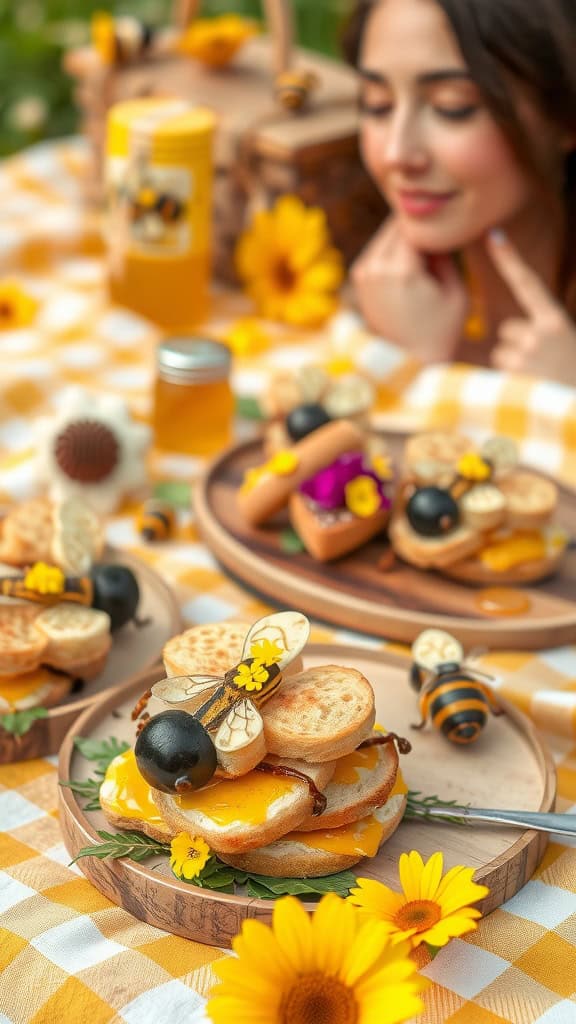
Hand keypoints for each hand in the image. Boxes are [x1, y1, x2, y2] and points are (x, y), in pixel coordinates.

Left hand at [351, 217, 467, 362]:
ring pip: (385, 236)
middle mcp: (376, 268)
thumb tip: (438, 230)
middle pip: (395, 227)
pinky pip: (377, 250)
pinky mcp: (359, 278)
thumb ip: (446, 254)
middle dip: (415, 230)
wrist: (410, 361)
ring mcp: (363, 273)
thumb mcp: (456, 292)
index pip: (414, 226)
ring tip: (424, 259)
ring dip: (403, 239)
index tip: (447, 231)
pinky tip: (410, 268)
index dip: (431, 226)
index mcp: (401, 270)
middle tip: (436, 243)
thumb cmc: (441, 330)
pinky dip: (393, 251)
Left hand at [488, 229, 575, 381]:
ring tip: (535, 378)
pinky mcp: (516, 372)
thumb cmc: (568, 376)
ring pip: (500, 351)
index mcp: (555, 320)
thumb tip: (506, 332)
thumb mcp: (561, 344)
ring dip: (511, 365)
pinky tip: (529, 387)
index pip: (528, 283)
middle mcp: (542, 332)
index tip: (493, 235)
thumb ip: (537, 331)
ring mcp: (529, 352)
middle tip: (539, 365)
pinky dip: (508, 380)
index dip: (510, 259)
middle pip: (506, 330)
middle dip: (515, 346)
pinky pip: (498, 369)